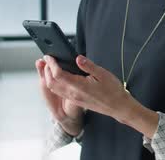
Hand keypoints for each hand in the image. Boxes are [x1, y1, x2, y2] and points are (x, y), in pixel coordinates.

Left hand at [41, 55, 158, 137]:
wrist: (118, 107)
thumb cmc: (113, 90)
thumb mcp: (103, 74)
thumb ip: (88, 66)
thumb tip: (77, 58)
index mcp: (80, 86)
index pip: (58, 75)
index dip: (51, 65)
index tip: (49, 56)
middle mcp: (73, 94)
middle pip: (52, 83)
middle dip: (46, 71)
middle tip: (48, 60)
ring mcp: (74, 99)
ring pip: (54, 89)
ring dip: (49, 78)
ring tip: (50, 67)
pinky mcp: (75, 101)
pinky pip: (60, 93)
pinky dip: (55, 84)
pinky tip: (59, 77)